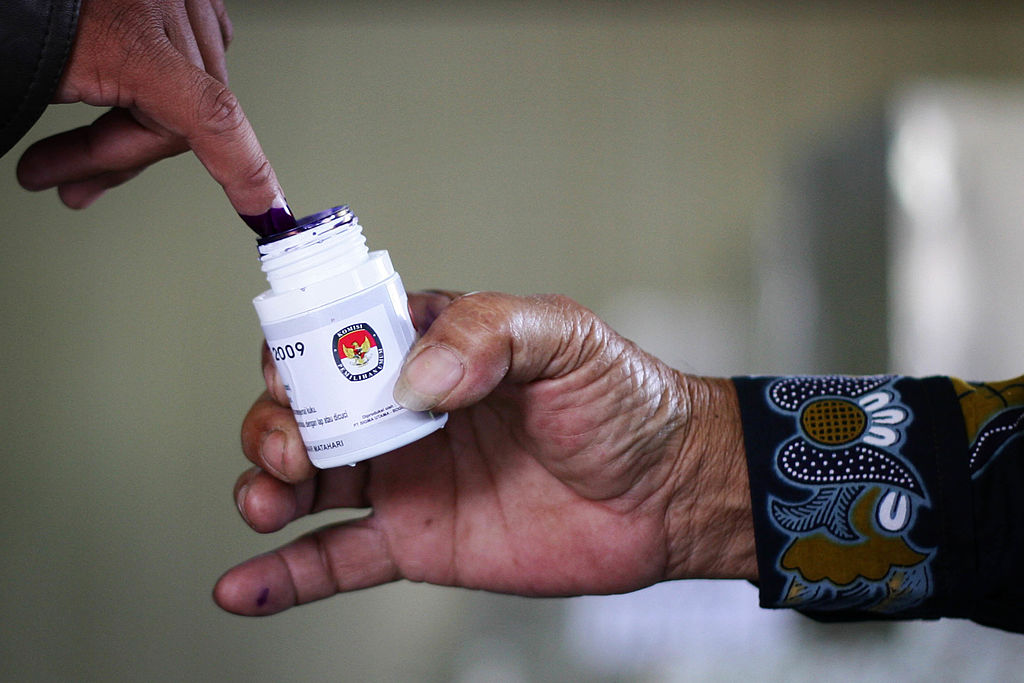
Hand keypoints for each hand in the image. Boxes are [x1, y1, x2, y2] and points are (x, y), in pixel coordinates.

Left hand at [16, 0, 282, 214]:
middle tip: (65, 183)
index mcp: (133, 34)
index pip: (211, 117)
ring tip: (74, 153)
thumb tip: (78, 175)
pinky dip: (162, 86)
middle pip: (180, 121)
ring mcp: (185, 0)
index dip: (244, 174)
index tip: (268, 216)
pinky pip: (190, 55)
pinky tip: (129, 98)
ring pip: (187, 93)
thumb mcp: (33, 62)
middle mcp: (173, 11)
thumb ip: (71, 105)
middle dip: (120, 157)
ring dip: (136, 128)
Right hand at [214, 291, 755, 615]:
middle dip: (275, 425)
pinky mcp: (419, 542)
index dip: (303, 350)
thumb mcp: (564, 338)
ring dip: (265, 490)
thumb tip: (416, 376)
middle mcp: (408, 412)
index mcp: (436, 349)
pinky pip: (338, 558)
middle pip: (308, 411)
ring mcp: (408, 479)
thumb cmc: (624, 403)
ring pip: (309, 483)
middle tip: (291, 448)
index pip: (342, 337)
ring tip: (266, 503)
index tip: (294, 371)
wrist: (667, 494)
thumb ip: (489, 334)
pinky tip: (244, 587)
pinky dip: (287, 574)